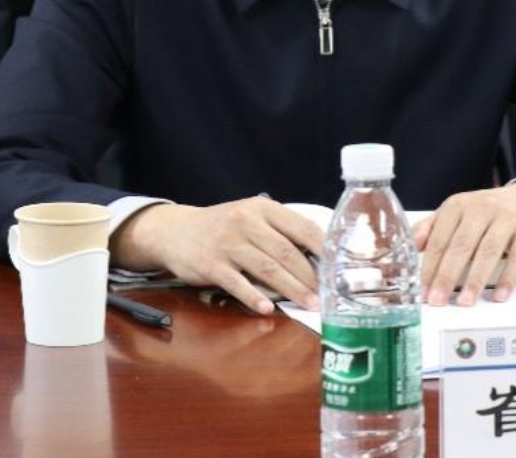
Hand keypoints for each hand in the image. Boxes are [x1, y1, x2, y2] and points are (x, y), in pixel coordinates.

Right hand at [110, 197, 325, 314]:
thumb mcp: (251, 217)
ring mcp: (227, 243)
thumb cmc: (224, 227)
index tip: (339, 267)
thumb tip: (319, 256)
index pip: (301, 227)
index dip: (323, 248)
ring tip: (309, 304)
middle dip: (310, 276)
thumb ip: (279, 231)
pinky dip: (254, 296)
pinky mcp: (211, 264)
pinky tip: (268, 309)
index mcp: (262, 208)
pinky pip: (237, 283)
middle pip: (286, 252)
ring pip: (267, 268)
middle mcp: (245, 221)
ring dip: (291, 289)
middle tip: (327, 295)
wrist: (176, 231)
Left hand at [412, 181, 515, 305]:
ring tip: (465, 302)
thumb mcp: (458, 213)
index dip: (430, 266)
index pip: (439, 238)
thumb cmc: (487, 213)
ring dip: (475, 279)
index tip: (423, 290)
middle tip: (438, 300)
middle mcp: (481, 208)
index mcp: (458, 206)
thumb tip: (411, 245)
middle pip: (461, 245)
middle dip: (447, 275)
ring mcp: (507, 218)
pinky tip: (499, 295)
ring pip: (488, 251)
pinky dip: (508, 278)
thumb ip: (432, 227)